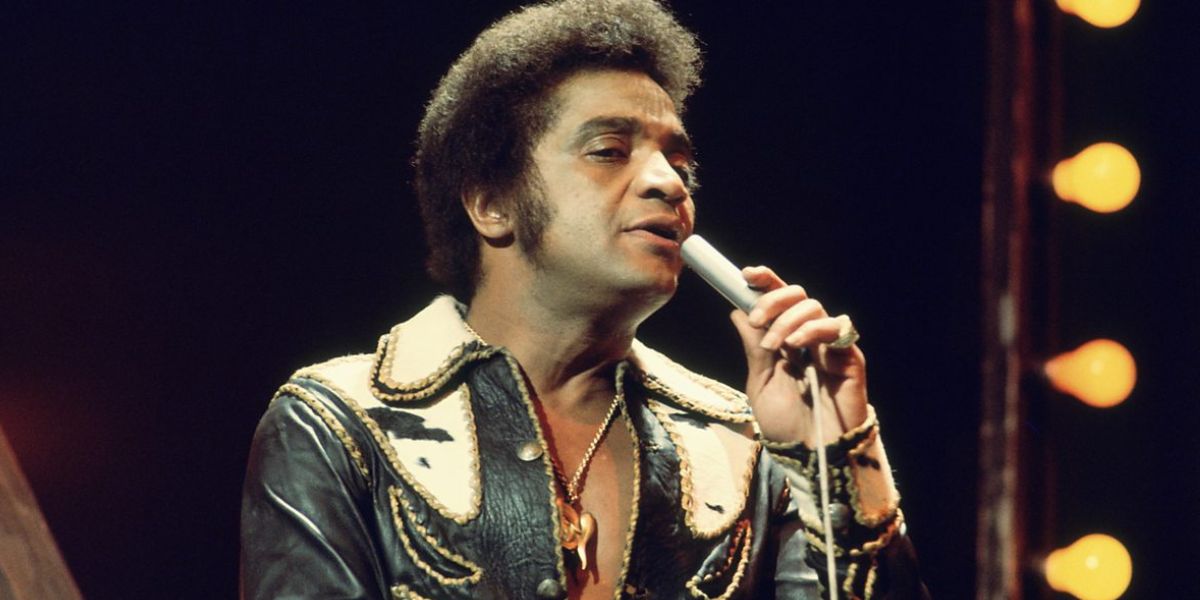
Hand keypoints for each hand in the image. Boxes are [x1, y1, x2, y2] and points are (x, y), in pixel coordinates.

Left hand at [730, 266, 868, 445]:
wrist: (811, 454)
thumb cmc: (787, 423)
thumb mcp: (761, 381)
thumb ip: (754, 347)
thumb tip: (737, 310)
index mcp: (786, 339)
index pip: (778, 300)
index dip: (765, 282)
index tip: (745, 274)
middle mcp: (808, 337)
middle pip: (797, 295)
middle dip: (773, 300)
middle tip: (757, 321)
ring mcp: (829, 346)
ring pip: (813, 306)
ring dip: (787, 319)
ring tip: (775, 345)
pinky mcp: (849, 357)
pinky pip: (837, 327)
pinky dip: (813, 329)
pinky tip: (798, 345)